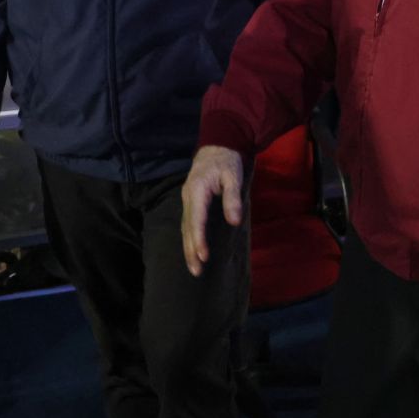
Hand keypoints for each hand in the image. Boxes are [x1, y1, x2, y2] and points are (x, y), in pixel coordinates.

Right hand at [181, 145, 244, 276]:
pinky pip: (187, 223)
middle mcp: (188, 197)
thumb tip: (234, 221)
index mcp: (197, 190)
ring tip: (193, 268)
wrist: (217, 146)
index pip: (197, 219)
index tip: (204, 256)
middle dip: (191, 250)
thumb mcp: (234, 176)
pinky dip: (189, 239)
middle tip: (196, 271)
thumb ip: (232, 198)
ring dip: (188, 248)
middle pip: (187, 228)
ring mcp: (187, 199)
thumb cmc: (227, 160)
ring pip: (185, 227)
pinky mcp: (190, 202)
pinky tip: (192, 251)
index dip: (199, 239)